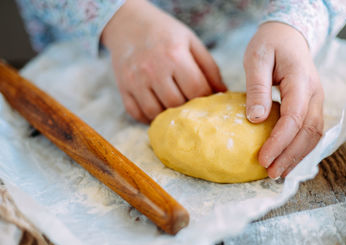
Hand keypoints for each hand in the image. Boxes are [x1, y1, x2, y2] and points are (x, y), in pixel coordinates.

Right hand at [101, 0, 225, 122]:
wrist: (128, 24)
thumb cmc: (165, 34)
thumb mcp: (191, 42)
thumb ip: (209, 68)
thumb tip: (222, 93)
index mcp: (174, 55)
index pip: (196, 90)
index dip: (206, 99)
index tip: (207, 99)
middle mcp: (153, 69)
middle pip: (176, 104)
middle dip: (187, 108)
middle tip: (191, 105)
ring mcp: (135, 80)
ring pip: (156, 113)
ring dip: (168, 116)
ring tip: (175, 109)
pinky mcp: (123, 88)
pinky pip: (137, 114)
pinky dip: (148, 118)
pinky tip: (158, 111)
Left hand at [243, 22, 323, 177]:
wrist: (287, 35)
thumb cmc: (269, 45)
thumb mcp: (256, 59)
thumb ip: (257, 87)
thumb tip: (255, 119)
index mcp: (301, 81)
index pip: (294, 118)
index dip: (279, 141)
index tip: (263, 158)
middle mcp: (314, 93)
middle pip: (309, 131)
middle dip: (290, 155)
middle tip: (270, 172)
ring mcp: (315, 100)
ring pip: (313, 134)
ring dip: (297, 156)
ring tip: (278, 172)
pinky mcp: (310, 105)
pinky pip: (310, 130)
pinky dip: (299, 147)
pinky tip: (286, 158)